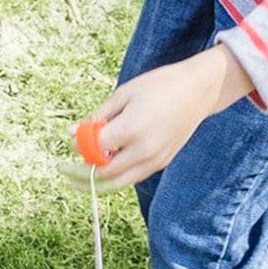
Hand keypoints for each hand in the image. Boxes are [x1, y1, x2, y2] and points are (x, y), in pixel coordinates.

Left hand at [83, 45, 252, 185]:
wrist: (197, 90)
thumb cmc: (158, 86)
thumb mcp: (123, 94)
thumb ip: (97, 116)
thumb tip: (71, 134)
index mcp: (132, 129)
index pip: (95, 148)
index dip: (80, 145)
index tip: (75, 137)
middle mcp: (144, 150)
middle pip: (104, 172)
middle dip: (84, 170)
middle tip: (70, 163)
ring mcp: (155, 159)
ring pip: (119, 182)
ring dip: (99, 179)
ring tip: (84, 171)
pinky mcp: (162, 162)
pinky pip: (133, 177)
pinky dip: (117, 175)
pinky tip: (107, 164)